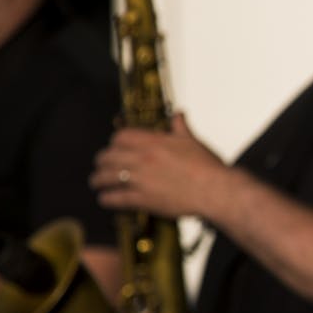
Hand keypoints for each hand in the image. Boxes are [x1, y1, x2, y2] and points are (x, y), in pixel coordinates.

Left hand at [90, 113, 229, 219]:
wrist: (215, 189)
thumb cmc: (206, 166)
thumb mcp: (192, 141)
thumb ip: (180, 126)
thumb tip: (179, 114)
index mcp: (154, 142)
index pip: (121, 137)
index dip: (115, 142)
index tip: (115, 147)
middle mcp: (142, 159)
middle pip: (108, 156)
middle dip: (102, 161)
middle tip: (101, 165)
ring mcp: (140, 179)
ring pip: (106, 177)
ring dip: (98, 180)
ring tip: (97, 182)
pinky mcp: (142, 198)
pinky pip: (115, 198)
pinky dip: (107, 199)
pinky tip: (106, 199)